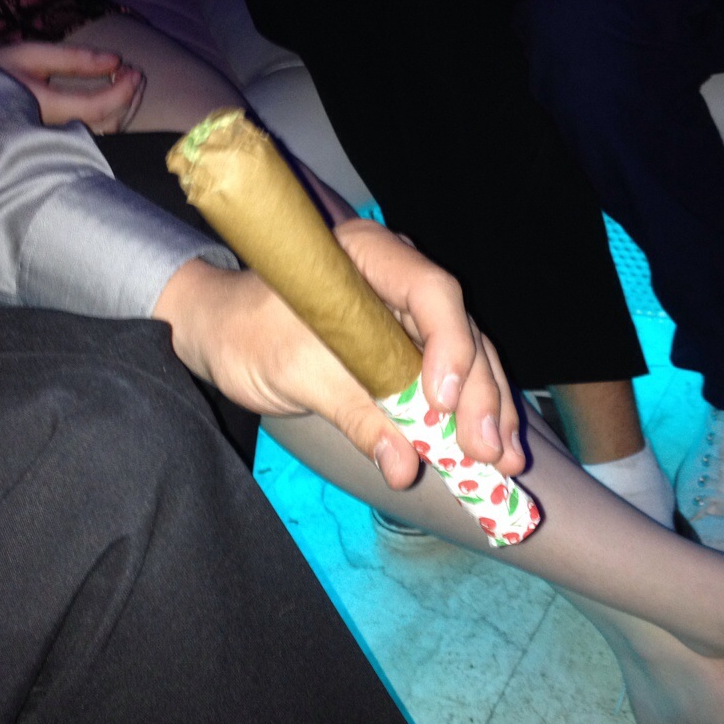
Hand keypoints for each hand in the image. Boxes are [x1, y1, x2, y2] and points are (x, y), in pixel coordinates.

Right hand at [0, 41, 144, 133]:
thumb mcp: (30, 55)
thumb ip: (74, 58)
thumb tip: (116, 61)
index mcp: (44, 108)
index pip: (97, 107)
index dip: (122, 91)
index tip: (134, 70)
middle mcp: (54, 131)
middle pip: (108, 124)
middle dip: (129, 99)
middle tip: (135, 73)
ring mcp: (58, 140)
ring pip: (105, 134)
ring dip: (123, 108)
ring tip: (126, 81)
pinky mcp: (59, 142)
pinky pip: (96, 135)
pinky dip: (111, 116)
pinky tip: (112, 96)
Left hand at [153, 218, 524, 488]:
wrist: (221, 334)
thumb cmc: (247, 333)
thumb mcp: (295, 372)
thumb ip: (355, 413)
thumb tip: (404, 467)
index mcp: (370, 256)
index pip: (432, 291)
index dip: (449, 346)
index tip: (442, 403)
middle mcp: (401, 279)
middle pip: (460, 332)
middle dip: (479, 394)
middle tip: (486, 451)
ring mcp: (409, 317)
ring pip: (467, 360)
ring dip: (486, 413)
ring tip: (502, 462)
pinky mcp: (407, 352)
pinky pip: (447, 382)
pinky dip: (464, 420)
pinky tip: (488, 456)